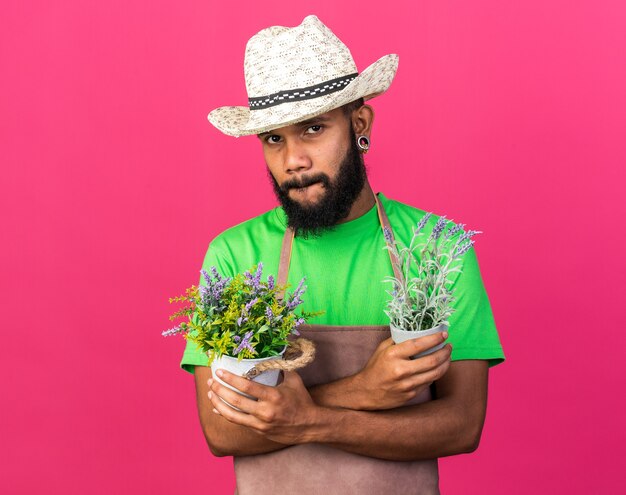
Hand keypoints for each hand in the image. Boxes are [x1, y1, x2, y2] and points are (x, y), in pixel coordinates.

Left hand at [208, 369, 322, 444]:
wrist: (309, 425)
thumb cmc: (301, 400)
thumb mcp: (294, 380)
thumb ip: (282, 367)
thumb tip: (274, 351)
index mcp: (273, 396)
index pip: (247, 387)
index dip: (230, 379)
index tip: (219, 371)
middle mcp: (265, 411)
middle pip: (236, 401)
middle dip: (220, 390)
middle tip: (211, 381)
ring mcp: (261, 424)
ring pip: (233, 415)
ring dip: (218, 404)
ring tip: (210, 394)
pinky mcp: (259, 431)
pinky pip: (238, 422)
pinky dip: (226, 415)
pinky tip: (217, 409)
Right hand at [352, 333, 451, 409]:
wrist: (365, 392)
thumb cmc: (374, 367)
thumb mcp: (382, 349)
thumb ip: (398, 340)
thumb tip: (415, 331)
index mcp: (393, 355)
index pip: (419, 344)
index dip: (434, 339)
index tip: (444, 334)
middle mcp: (401, 370)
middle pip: (432, 361)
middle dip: (445, 352)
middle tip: (449, 346)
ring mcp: (407, 384)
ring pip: (434, 374)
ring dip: (445, 364)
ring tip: (447, 356)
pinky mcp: (410, 395)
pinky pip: (428, 383)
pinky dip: (436, 374)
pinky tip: (438, 368)